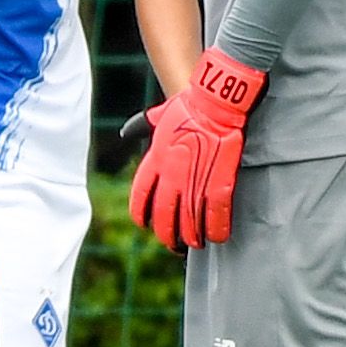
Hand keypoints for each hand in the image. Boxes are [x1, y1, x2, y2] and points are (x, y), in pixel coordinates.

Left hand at [128, 49, 266, 248]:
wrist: (216, 102)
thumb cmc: (190, 104)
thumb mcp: (159, 116)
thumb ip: (142, 126)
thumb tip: (125, 130)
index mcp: (155, 162)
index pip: (140, 199)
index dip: (142, 216)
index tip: (145, 225)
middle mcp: (171, 178)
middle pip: (164, 218)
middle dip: (167, 236)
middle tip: (173, 243)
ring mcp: (195, 183)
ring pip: (189, 224)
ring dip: (191, 239)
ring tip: (195, 244)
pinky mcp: (219, 185)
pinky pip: (216, 217)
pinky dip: (216, 230)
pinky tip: (218, 237)